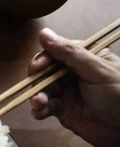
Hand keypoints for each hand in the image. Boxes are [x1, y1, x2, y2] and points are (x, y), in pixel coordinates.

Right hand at [29, 28, 119, 146]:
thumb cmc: (119, 95)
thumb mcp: (97, 71)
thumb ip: (70, 52)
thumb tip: (43, 33)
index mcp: (83, 57)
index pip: (56, 51)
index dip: (44, 58)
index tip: (39, 67)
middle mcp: (72, 72)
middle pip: (44, 70)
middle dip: (37, 78)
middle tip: (36, 87)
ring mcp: (66, 91)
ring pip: (42, 88)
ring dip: (36, 95)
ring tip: (39, 103)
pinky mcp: (62, 110)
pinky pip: (45, 106)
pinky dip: (38, 109)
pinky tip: (39, 112)